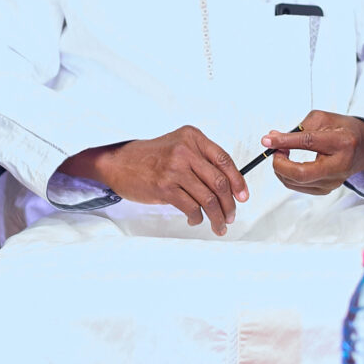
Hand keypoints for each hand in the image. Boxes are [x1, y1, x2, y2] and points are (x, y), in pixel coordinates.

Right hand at [60, 126, 248, 235]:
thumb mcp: (179, 146)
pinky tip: (194, 220)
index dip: (238, 181)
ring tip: (218, 225)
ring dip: (216, 216)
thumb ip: (201, 160)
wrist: (120, 162)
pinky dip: (196, 218)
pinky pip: (191, 207)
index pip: (224, 160)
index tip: (243, 197)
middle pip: (219, 182)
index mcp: (193, 137)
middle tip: (231, 216)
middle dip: (229, 205)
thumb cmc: (152, 157)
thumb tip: (229, 185)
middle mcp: (185, 150)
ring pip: (207, 198)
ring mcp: (174, 168)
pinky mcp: (164, 187)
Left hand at [262, 110, 363, 195]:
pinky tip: (289, 163)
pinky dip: (288, 175)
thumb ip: (298, 128)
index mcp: (342, 143)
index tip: (267, 140)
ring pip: (296, 182)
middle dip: (280, 164)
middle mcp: (339, 166)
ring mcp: (334, 182)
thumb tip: (272, 139)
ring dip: (281, 168)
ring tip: (282, 152)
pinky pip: (298, 186)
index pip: (308, 143)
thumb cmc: (343, 129)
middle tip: (275, 150)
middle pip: (301, 173)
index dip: (284, 141)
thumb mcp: (324, 119)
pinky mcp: (326, 190)